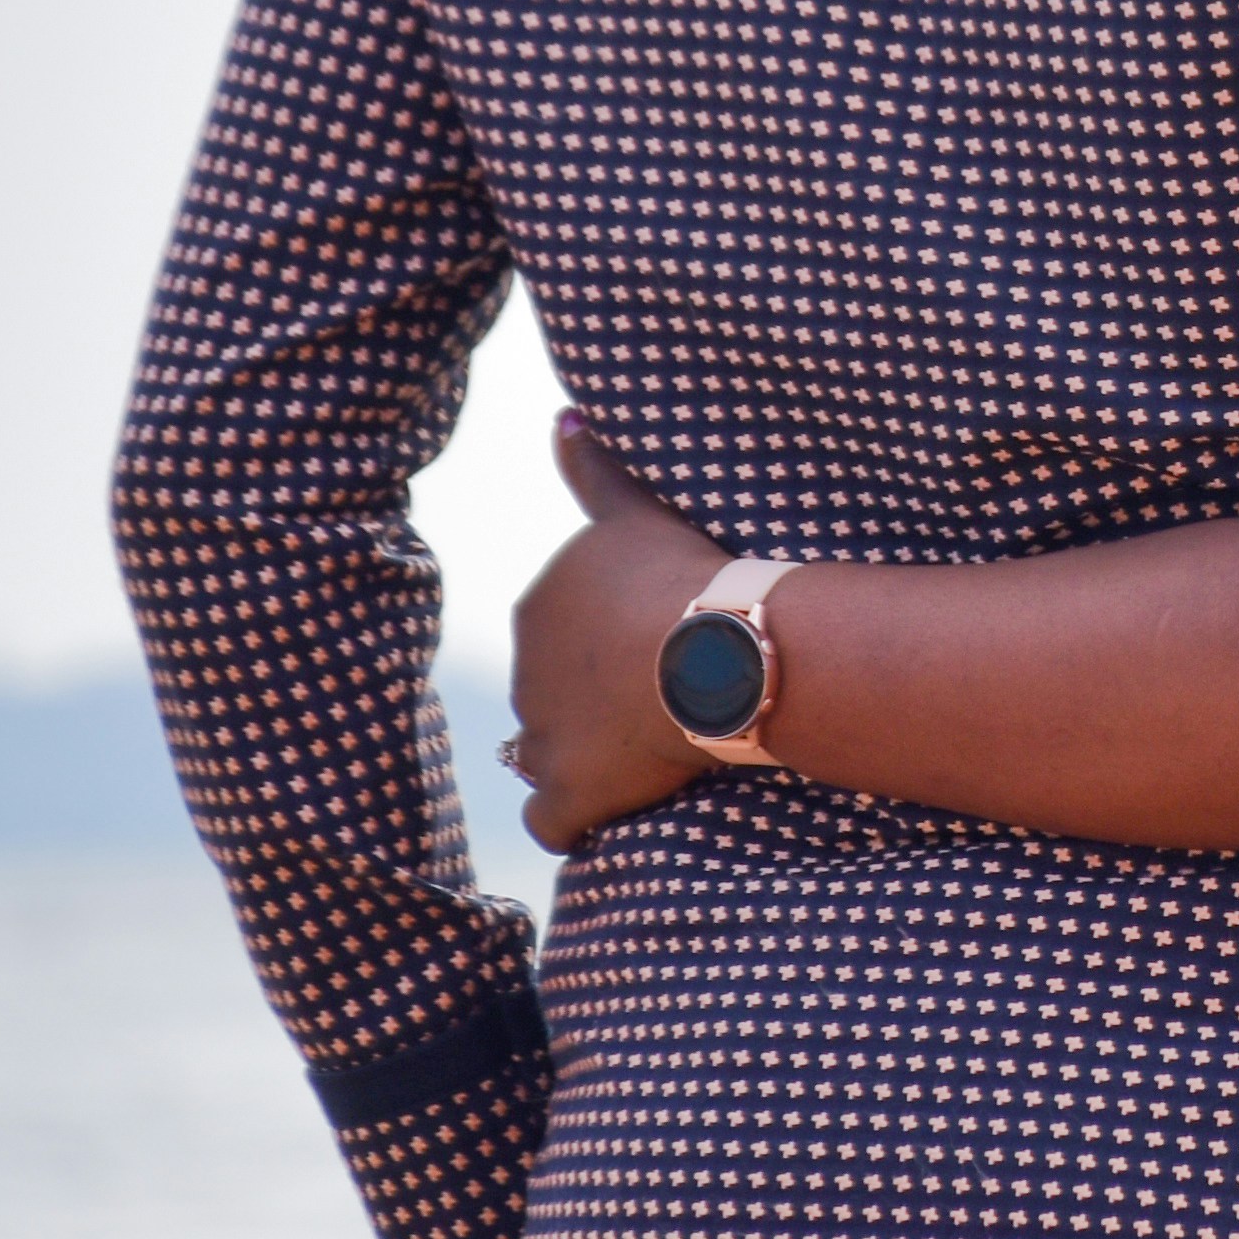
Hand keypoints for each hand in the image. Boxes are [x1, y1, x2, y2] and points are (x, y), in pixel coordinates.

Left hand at [497, 419, 733, 852]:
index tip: (655, 650)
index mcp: (538, 608)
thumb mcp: (632, 512)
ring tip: (640, 760)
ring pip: (545, 757)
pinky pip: (552, 823)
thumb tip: (561, 416)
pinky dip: (574, 822)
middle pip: (551, 697)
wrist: (712, 649)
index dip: (605, 648)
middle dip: (589, 706)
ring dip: (582, 762)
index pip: (557, 636)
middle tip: (657, 704)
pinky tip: (606, 817)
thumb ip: (593, 468)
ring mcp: (542, 739)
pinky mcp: (566, 794)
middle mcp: (525, 673)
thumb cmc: (684, 574)